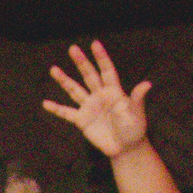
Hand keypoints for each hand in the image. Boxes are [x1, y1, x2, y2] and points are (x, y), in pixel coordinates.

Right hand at [43, 41, 151, 157]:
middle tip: (73, 48)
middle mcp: (100, 96)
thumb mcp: (136, 113)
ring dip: (64, 80)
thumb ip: (137, 98)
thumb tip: (147, 84)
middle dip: (81, 62)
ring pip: (74, 90)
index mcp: (114, 91)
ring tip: (53, 69)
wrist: (125, 148)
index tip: (94, 44)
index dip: (101, 57)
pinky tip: (45, 103)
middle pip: (88, 75)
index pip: (106, 70)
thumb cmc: (134, 129)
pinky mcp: (82, 120)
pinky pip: (67, 113)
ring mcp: (89, 107)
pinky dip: (56, 109)